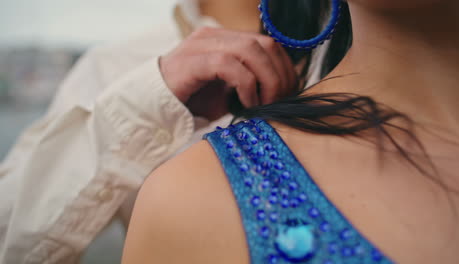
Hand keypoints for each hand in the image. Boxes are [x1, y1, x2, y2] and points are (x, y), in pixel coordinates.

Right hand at [160, 27, 296, 119]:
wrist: (153, 106)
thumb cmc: (192, 100)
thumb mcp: (228, 91)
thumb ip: (250, 84)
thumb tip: (280, 93)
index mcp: (226, 40)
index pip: (267, 43)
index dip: (285, 67)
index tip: (290, 92)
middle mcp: (215, 36)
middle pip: (264, 43)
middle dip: (280, 75)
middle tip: (280, 101)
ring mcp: (202, 45)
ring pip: (250, 50)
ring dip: (267, 80)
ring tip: (265, 104)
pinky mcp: (192, 61)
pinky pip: (228, 64)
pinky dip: (246, 85)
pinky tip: (247, 103)